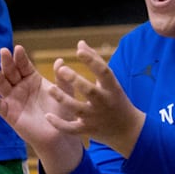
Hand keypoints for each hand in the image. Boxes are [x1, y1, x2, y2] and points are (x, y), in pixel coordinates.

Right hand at [0, 45, 83, 173]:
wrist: (59, 136)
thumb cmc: (62, 113)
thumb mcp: (65, 93)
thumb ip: (62, 79)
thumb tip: (60, 61)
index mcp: (32, 78)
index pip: (23, 65)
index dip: (20, 57)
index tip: (18, 48)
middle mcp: (19, 86)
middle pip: (10, 71)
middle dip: (6, 61)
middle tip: (3, 51)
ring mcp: (12, 99)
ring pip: (0, 84)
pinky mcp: (8, 113)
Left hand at [47, 40, 145, 157]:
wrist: (128, 130)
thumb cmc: (114, 98)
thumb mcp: (109, 81)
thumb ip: (95, 60)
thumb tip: (80, 43)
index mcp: (111, 87)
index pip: (104, 72)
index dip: (92, 61)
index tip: (79, 50)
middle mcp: (104, 102)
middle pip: (90, 91)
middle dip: (76, 81)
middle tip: (62, 70)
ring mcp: (95, 117)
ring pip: (78, 109)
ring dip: (63, 100)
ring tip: (50, 89)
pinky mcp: (88, 130)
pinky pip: (72, 129)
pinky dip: (60, 124)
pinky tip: (47, 116)